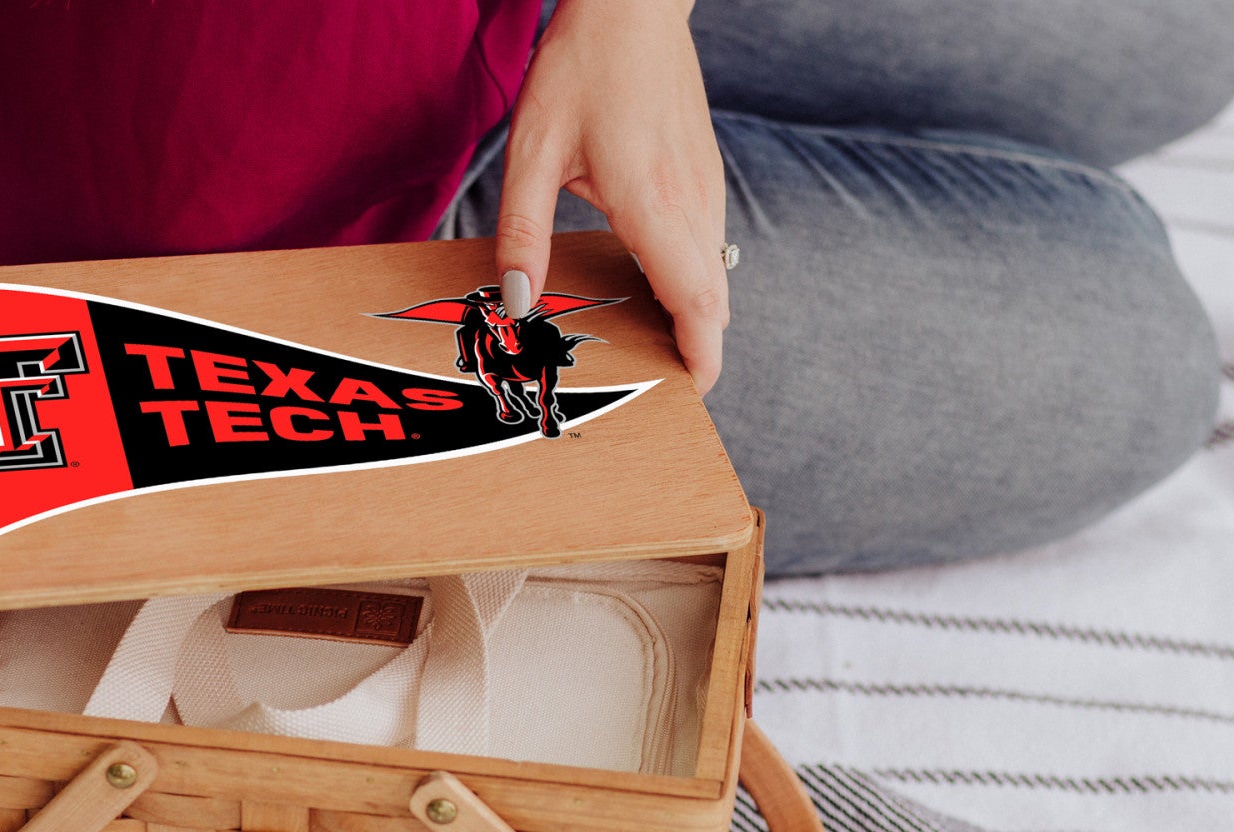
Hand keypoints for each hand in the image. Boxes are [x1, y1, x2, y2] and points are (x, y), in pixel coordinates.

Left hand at [494, 0, 726, 395]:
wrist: (634, 4)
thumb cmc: (582, 67)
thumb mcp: (533, 150)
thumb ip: (523, 232)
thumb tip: (518, 302)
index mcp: (654, 203)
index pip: (696, 301)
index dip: (701, 356)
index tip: (689, 391)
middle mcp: (692, 201)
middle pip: (713, 300)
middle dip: (694, 349)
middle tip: (655, 384)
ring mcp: (706, 187)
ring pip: (715, 274)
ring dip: (692, 316)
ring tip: (647, 345)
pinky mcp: (705, 174)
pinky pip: (708, 246)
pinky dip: (691, 281)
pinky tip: (648, 286)